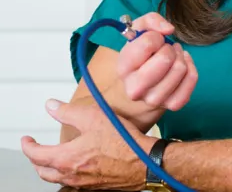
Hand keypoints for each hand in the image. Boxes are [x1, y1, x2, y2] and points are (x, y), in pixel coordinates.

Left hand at [21, 99, 153, 189]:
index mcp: (65, 158)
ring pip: (57, 179)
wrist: (144, 162)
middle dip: (36, 159)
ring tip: (54, 158)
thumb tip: (51, 106)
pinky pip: (73, 183)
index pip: (35, 154)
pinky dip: (68, 174)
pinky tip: (77, 166)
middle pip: (43, 171)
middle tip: (36, 150)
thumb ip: (68, 111)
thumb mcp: (94, 118)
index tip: (27, 139)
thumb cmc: (123, 142)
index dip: (28, 145)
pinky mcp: (96, 186)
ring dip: (50, 168)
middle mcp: (71, 174)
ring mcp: (83, 183)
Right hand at [118, 12, 197, 110]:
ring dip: (180, 57)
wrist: (140, 82)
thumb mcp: (140, 30)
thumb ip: (151, 20)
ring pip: (180, 69)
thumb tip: (168, 30)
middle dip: (169, 48)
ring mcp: (154, 100)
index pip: (148, 43)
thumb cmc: (140, 53)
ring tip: (173, 55)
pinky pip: (192, 80)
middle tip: (165, 49)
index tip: (154, 41)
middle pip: (166, 59)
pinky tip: (183, 63)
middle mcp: (135, 89)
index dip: (156, 37)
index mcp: (123, 68)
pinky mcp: (172, 104)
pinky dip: (191, 67)